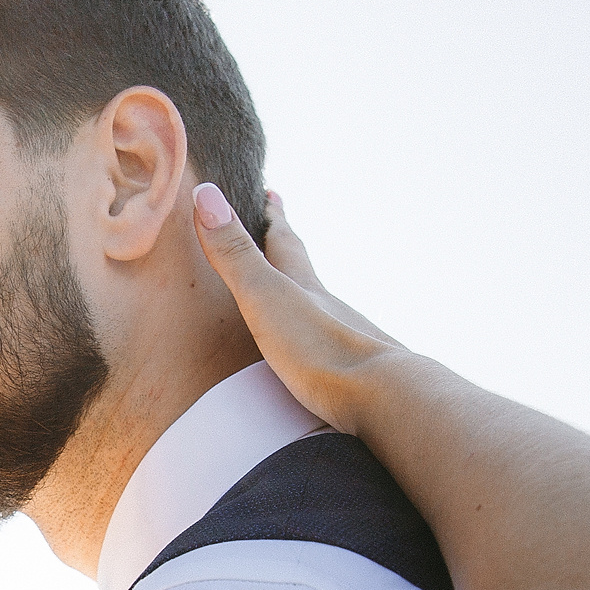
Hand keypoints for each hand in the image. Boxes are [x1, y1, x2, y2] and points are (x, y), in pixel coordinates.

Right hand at [192, 183, 402, 434]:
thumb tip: (206, 192)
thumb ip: (235, 253)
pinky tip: (314, 355)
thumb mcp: (266, 296)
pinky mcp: (351, 375)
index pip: (287, 241)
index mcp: (304, 286)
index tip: (272, 193)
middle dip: (288, 251)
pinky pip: (327, 347)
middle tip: (279, 232)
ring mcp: (344, 340)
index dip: (275, 216)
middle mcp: (327, 307)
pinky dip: (314, 340)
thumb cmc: (320, 348)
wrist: (383, 396)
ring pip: (319, 309)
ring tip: (291, 295)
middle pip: (305, 271)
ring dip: (303, 297)